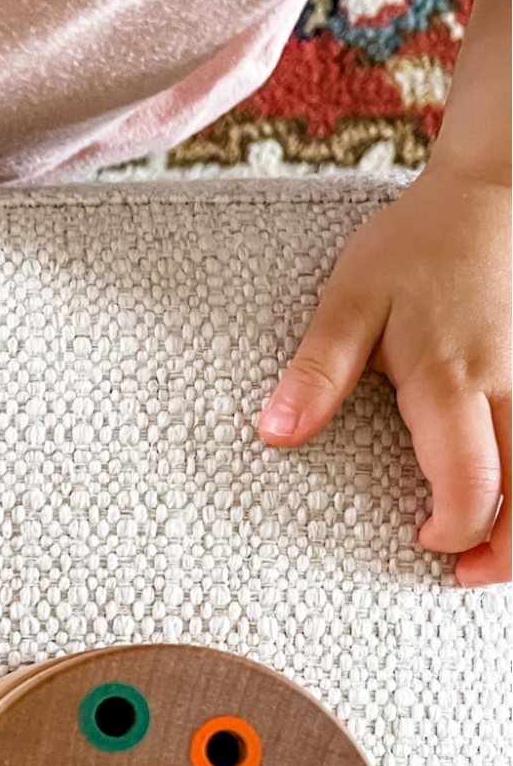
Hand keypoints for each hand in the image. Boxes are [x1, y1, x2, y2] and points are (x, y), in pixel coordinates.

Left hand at [257, 160, 510, 584]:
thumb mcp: (350, 302)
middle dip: (506, 552)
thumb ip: (316, 373)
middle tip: (465, 572)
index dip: (453, 529)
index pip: (473, 485)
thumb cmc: (419, 247)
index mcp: (454, 383)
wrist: (496, 192)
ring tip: (497, 549)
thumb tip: (275, 434)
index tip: (423, 537)